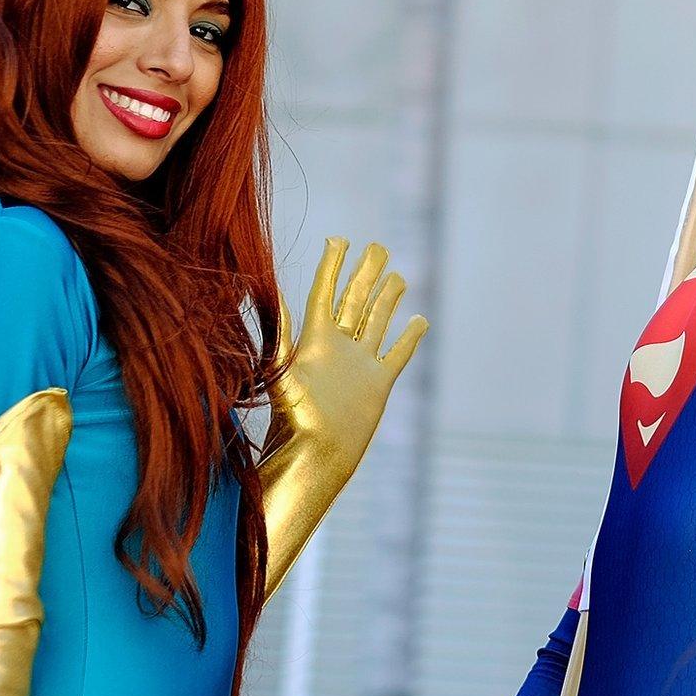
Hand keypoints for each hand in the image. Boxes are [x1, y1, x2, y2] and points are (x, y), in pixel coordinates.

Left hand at [270, 238, 427, 460]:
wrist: (315, 455)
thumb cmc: (293, 420)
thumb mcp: (282, 372)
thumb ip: (281, 336)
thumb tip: (275, 300)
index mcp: (315, 340)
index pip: (324, 293)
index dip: (331, 266)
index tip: (338, 239)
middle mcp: (339, 347)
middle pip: (355, 300)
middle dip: (365, 272)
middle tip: (377, 247)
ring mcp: (360, 364)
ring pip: (377, 321)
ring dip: (387, 298)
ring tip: (397, 276)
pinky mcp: (378, 383)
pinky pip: (397, 354)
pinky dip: (409, 337)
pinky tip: (420, 321)